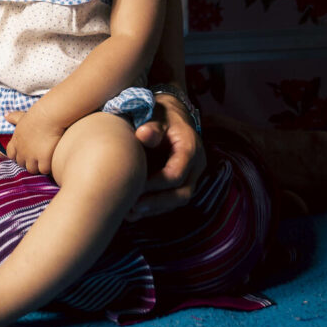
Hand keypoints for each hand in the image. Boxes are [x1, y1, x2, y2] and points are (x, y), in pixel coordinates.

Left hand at [2, 104, 66, 176]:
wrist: (49, 116)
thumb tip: (5, 115)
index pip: (10, 154)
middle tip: (36, 158)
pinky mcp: (44, 159)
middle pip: (21, 163)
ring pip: (31, 169)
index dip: (17, 155)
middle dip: (27, 162)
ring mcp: (32, 156)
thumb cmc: (37, 115)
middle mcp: (22, 150)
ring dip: (37, 167)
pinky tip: (52, 162)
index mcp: (16, 140)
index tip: (25, 153)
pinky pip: (43, 170)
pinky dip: (47, 168)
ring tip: (44, 162)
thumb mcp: (22, 116)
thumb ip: (13, 118)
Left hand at [125, 93, 205, 220]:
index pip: (176, 174)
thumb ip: (151, 126)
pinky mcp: (184, 180)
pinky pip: (173, 199)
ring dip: (155, 208)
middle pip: (183, 193)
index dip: (156, 183)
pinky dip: (156, 207)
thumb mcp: (156, 114)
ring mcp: (192, 174)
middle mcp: (196, 164)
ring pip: (179, 200)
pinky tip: (135, 212)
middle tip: (132, 208)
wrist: (170, 113)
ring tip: (130, 213)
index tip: (134, 185)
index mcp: (190, 147)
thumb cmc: (159, 113)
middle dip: (157, 203)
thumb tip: (144, 135)